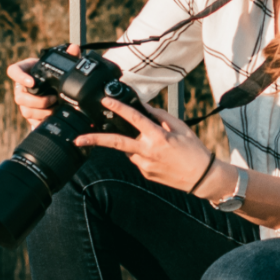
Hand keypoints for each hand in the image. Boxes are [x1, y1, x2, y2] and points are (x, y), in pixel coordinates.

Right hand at [7, 43, 78, 126]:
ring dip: (42, 112)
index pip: (13, 71)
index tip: (32, 82)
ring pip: (25, 111)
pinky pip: (31, 121)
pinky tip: (53, 117)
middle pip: (19, 97)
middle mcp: (21, 87)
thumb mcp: (61, 65)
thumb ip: (69, 56)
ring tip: (56, 109)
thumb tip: (74, 48)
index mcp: (25, 71)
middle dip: (37, 101)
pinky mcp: (30, 113)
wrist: (57, 89)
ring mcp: (24, 101)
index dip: (19, 77)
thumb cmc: (55, 73)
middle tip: (53, 99)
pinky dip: (43, 121)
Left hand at [73, 96, 224, 193]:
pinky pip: (137, 159)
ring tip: (158, 146)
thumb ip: (160, 116)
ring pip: (129, 149)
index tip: (105, 102)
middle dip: (94, 140)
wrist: (201, 177)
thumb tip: (144, 107)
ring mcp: (144, 165)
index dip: (118, 108)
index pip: (133, 119)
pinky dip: (143, 153)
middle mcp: (147, 152)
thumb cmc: (194, 151)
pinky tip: (160, 156)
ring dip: (134, 143)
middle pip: (115, 143)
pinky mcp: (145, 174)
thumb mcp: (180, 127)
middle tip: (78, 139)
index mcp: (157, 137)